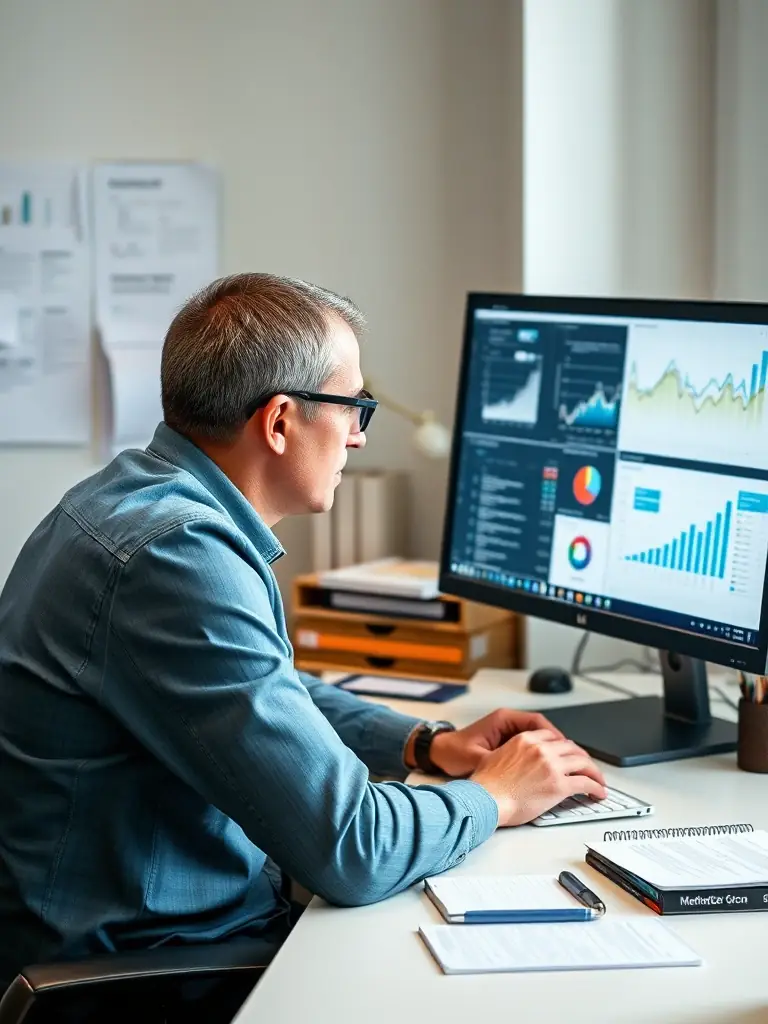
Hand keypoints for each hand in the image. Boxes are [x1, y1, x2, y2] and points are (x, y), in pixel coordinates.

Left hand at [428, 708, 565, 777]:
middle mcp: (507, 723)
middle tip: (574, 758)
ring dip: (552, 750)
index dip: (554, 736)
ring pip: (538, 738)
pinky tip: (549, 769)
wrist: (439, 753)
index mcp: (503, 720)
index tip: (566, 749)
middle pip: (542, 729)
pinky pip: (530, 746)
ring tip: (566, 765)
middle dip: (559, 744)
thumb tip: (517, 771)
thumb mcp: (476, 758)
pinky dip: (541, 756)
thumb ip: (497, 761)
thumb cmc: (454, 752)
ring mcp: (507, 732)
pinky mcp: (506, 743)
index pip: (536, 722)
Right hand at [469, 729, 606, 826]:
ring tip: (598, 781)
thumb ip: (513, 754)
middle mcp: (541, 749)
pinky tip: (598, 792)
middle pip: (571, 748)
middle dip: (582, 758)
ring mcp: (552, 766)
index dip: (564, 747)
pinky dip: (596, 787)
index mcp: (525, 740)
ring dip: (594, 772)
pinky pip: (585, 783)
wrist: (485, 799)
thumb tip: (519, 764)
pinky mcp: (559, 785)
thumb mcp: (497, 757)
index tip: (568, 755)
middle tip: (587, 768)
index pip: (553, 737)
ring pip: (583, 763)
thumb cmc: (486, 786)